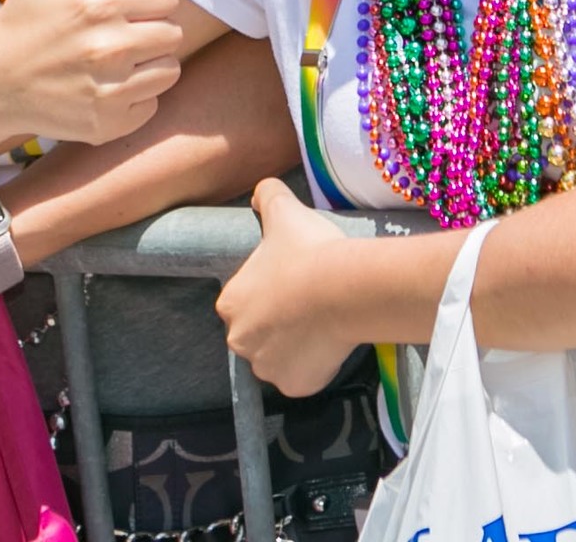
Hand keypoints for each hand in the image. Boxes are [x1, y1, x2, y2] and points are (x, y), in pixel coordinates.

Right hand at [0, 0, 183, 147]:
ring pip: (168, 71)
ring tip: (115, 63)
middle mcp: (107, 47)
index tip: (122, 7)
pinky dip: (135, 102)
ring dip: (148, 68)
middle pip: (172, 35)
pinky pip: (152, 106)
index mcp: (99, 3)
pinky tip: (106, 90)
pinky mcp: (106, 124)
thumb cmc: (24, 19)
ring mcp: (108, 90)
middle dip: (150, 34)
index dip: (147, 2)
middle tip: (118, 36)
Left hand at [215, 179, 356, 395]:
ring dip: (294, 344)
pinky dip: (314, 365)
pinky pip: (302, 376)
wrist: (345, 289)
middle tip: (307, 302)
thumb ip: (267, 195)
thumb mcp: (284, 212)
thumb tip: (261, 189)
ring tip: (321, 321)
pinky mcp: (295, 385)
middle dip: (278, 322)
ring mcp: (267, 367)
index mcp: (230, 303)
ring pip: (278, 357)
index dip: (268, 291)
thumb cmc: (308, 251)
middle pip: (257, 332)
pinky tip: (329, 342)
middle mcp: (240, 340)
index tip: (290, 281)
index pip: (242, 301)